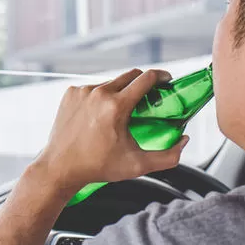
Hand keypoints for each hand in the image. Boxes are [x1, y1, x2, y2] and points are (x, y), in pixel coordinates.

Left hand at [34, 68, 189, 193]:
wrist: (60, 168)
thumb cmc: (98, 167)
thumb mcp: (137, 165)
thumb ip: (168, 156)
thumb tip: (184, 141)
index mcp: (116, 106)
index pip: (146, 78)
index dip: (161, 76)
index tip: (167, 81)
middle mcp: (99, 93)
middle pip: (130, 76)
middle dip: (143, 84)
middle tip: (149, 97)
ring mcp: (82, 91)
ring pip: (110, 83)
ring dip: (120, 93)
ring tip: (121, 113)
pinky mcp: (70, 94)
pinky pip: (92, 89)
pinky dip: (100, 98)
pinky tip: (99, 116)